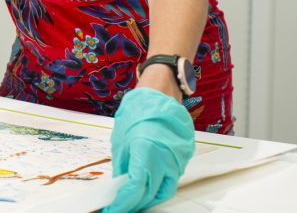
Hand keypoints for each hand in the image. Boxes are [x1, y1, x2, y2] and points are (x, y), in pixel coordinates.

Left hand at [102, 88, 194, 212]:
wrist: (160, 95)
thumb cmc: (139, 112)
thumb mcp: (121, 139)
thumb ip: (122, 165)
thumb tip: (120, 184)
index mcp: (145, 152)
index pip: (134, 188)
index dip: (123, 202)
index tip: (113, 209)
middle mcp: (164, 159)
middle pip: (148, 193)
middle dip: (133, 204)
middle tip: (120, 207)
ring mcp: (177, 160)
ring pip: (163, 191)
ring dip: (148, 199)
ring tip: (133, 201)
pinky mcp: (183, 159)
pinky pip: (171, 180)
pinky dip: (159, 188)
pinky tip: (148, 188)